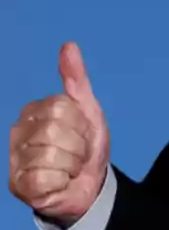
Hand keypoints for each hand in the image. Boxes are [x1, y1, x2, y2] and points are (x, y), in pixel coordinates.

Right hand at [9, 42, 109, 226]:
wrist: (92, 184)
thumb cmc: (87, 146)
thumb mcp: (88, 109)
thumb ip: (76, 79)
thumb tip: (69, 45)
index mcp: (34, 110)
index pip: (60, 107)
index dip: (81, 122)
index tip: (82, 132)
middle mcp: (18, 132)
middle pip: (54, 130)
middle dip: (78, 144)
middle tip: (78, 152)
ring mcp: (15, 159)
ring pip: (49, 155)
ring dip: (71, 164)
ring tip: (70, 167)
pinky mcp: (18, 185)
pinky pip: (44, 178)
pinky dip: (61, 181)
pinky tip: (60, 182)